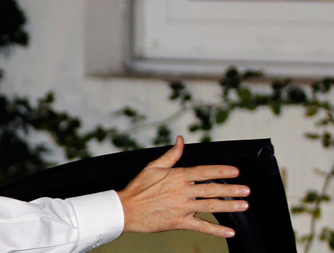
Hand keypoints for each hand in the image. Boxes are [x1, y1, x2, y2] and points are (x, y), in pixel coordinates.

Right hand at [117, 136, 249, 237]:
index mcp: (177, 176)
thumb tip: (181, 140)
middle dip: (231, 189)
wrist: (126, 209)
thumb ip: (171, 155)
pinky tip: (229, 232)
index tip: (235, 171)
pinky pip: (201, 226)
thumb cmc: (139, 187)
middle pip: (211, 189)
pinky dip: (216, 230)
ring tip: (244, 205)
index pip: (203, 171)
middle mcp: (182, 191)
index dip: (221, 170)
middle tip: (246, 190)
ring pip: (210, 206)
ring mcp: (182, 208)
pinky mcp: (179, 222)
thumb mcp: (154, 166)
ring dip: (229, 206)